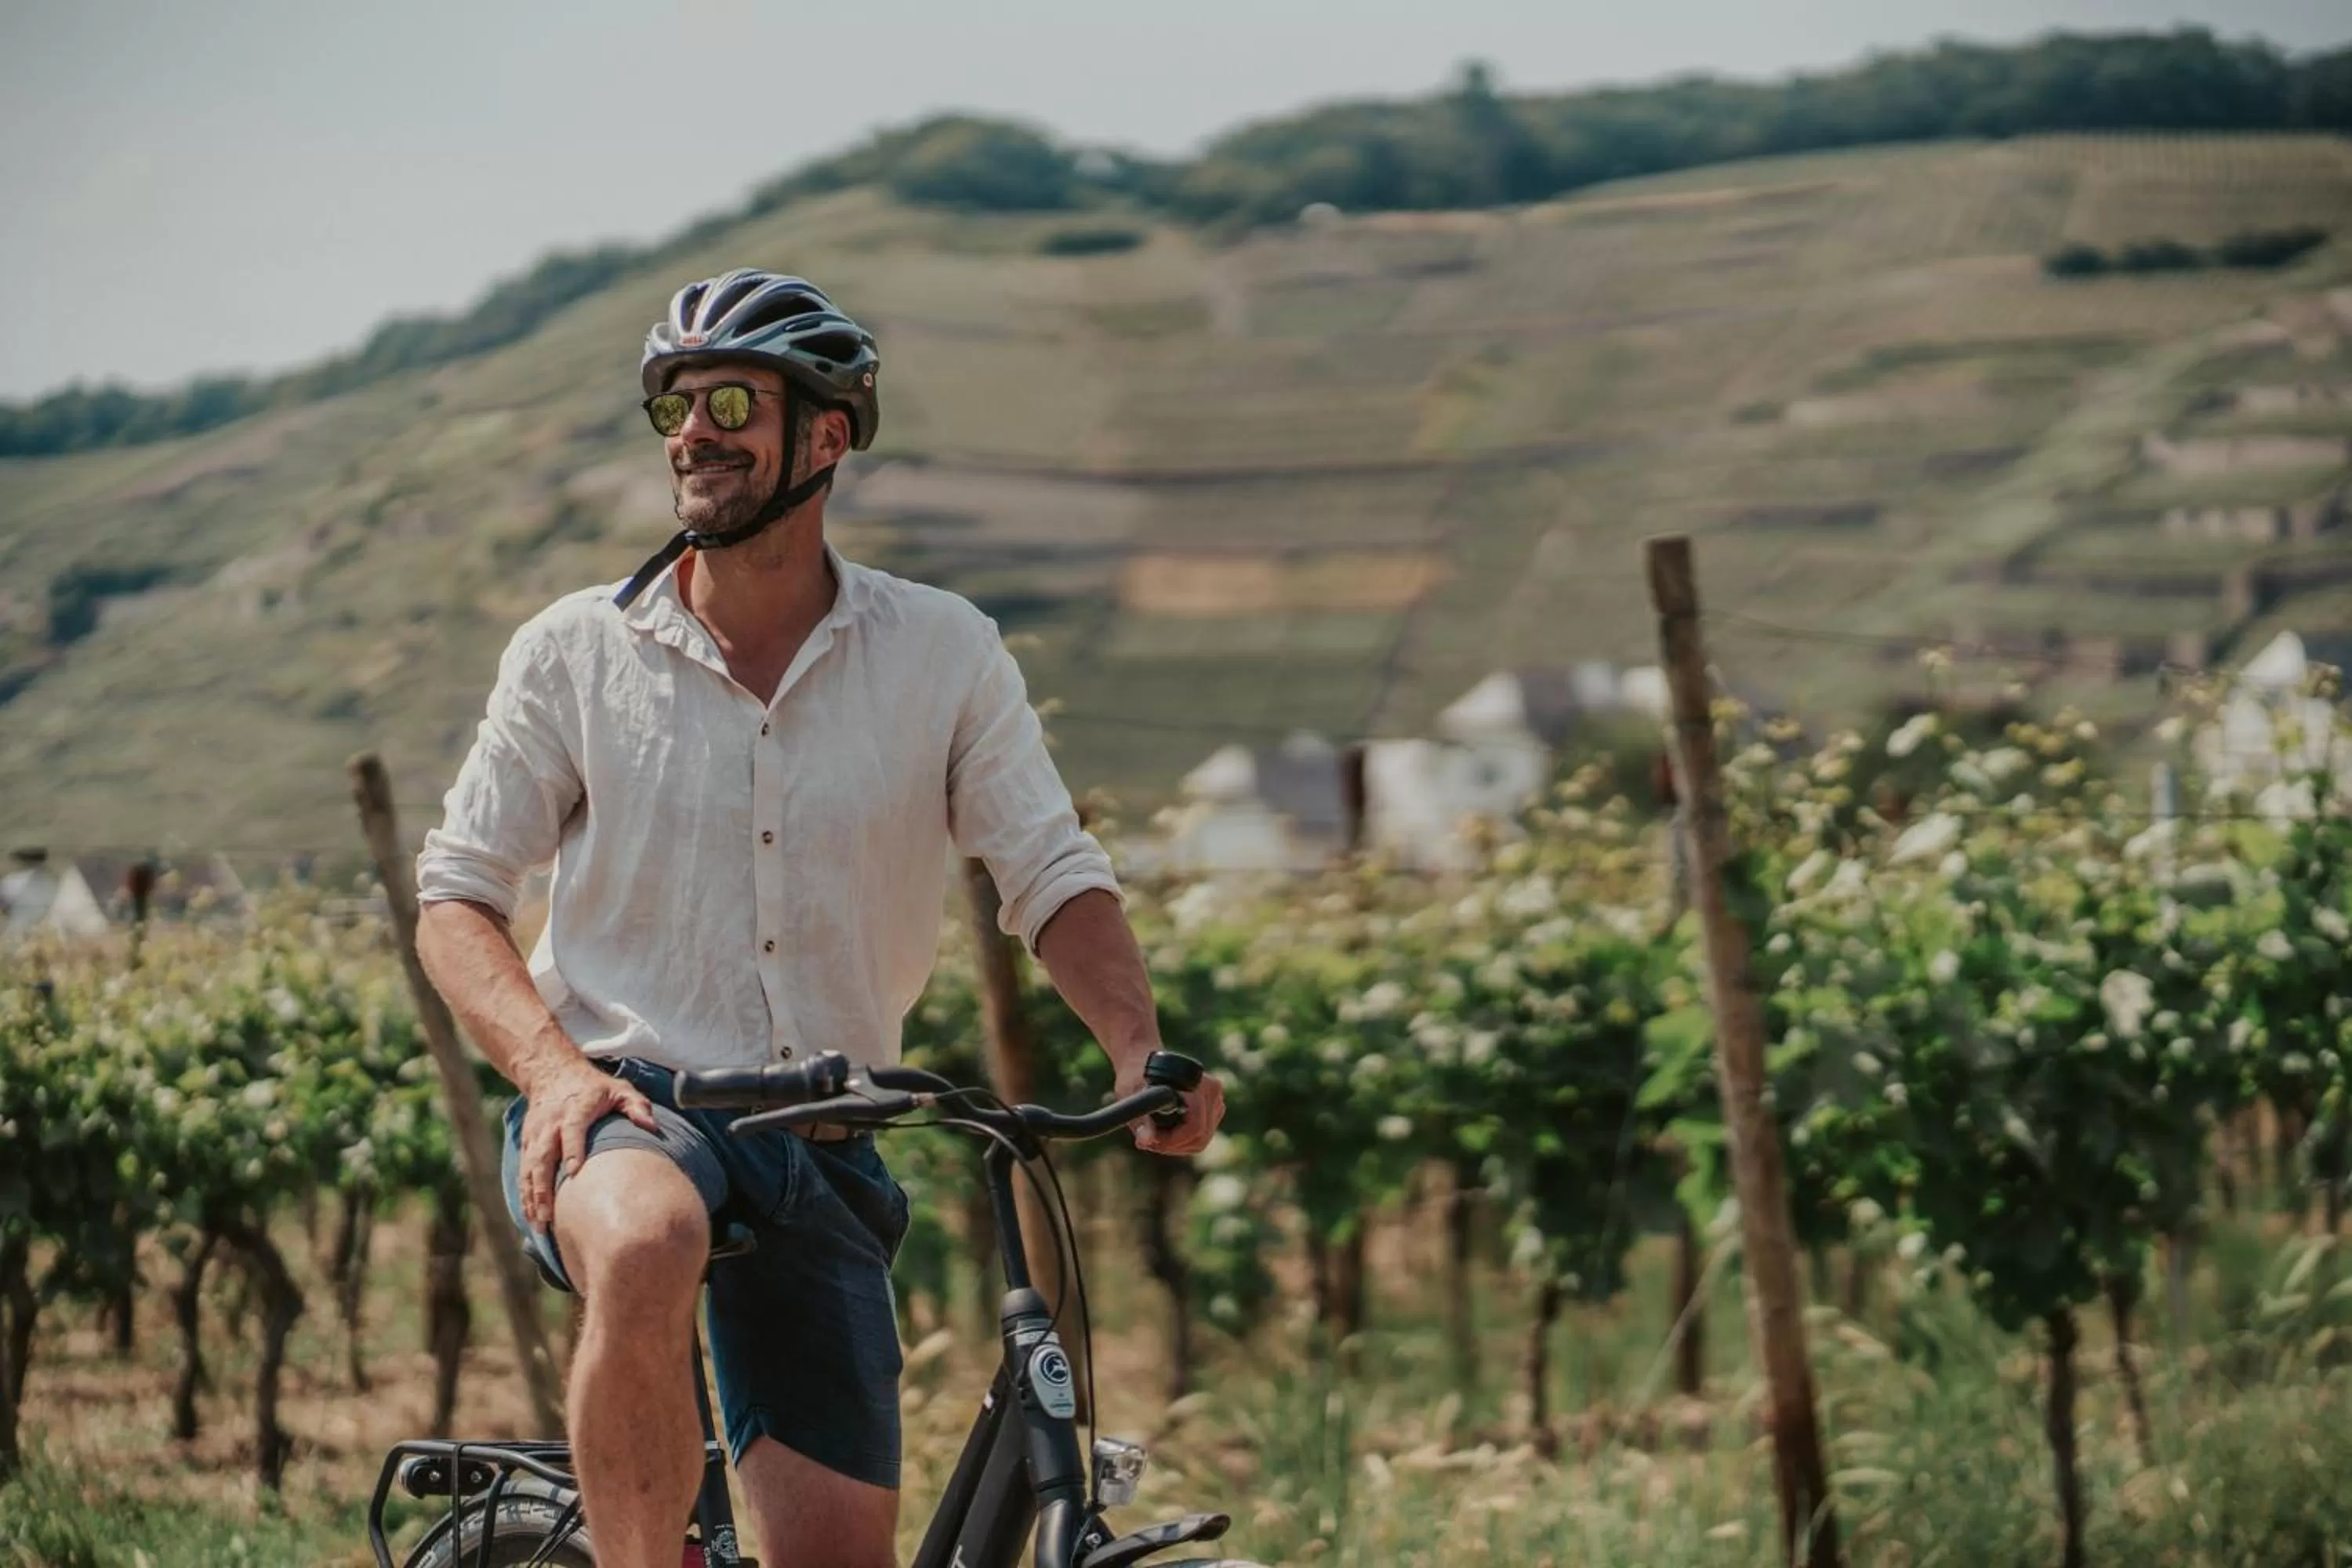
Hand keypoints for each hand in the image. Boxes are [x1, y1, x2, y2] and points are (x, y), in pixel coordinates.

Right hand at [516, 1059, 659, 1226]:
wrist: (553, 1074)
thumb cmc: (594, 1088)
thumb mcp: (619, 1089)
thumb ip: (636, 1105)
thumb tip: (651, 1125)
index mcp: (575, 1110)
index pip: (572, 1131)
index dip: (571, 1150)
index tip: (573, 1173)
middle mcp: (551, 1124)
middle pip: (543, 1156)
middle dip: (543, 1186)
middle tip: (548, 1215)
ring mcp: (536, 1136)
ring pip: (529, 1169)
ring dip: (531, 1197)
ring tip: (538, 1225)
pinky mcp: (527, 1144)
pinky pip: (523, 1173)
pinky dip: (524, 1195)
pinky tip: (530, 1217)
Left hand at [1120, 1060, 1225, 1157]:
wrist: (1143, 1062)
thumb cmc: (1134, 1076)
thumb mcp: (1131, 1096)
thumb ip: (1141, 1120)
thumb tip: (1146, 1140)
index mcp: (1197, 1083)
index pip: (1195, 1127)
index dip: (1171, 1141)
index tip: (1149, 1140)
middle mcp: (1212, 1091)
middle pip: (1200, 1137)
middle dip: (1172, 1145)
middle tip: (1148, 1142)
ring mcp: (1216, 1100)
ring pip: (1201, 1140)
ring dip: (1176, 1145)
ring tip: (1153, 1138)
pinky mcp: (1214, 1109)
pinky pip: (1202, 1136)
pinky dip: (1183, 1141)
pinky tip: (1164, 1134)